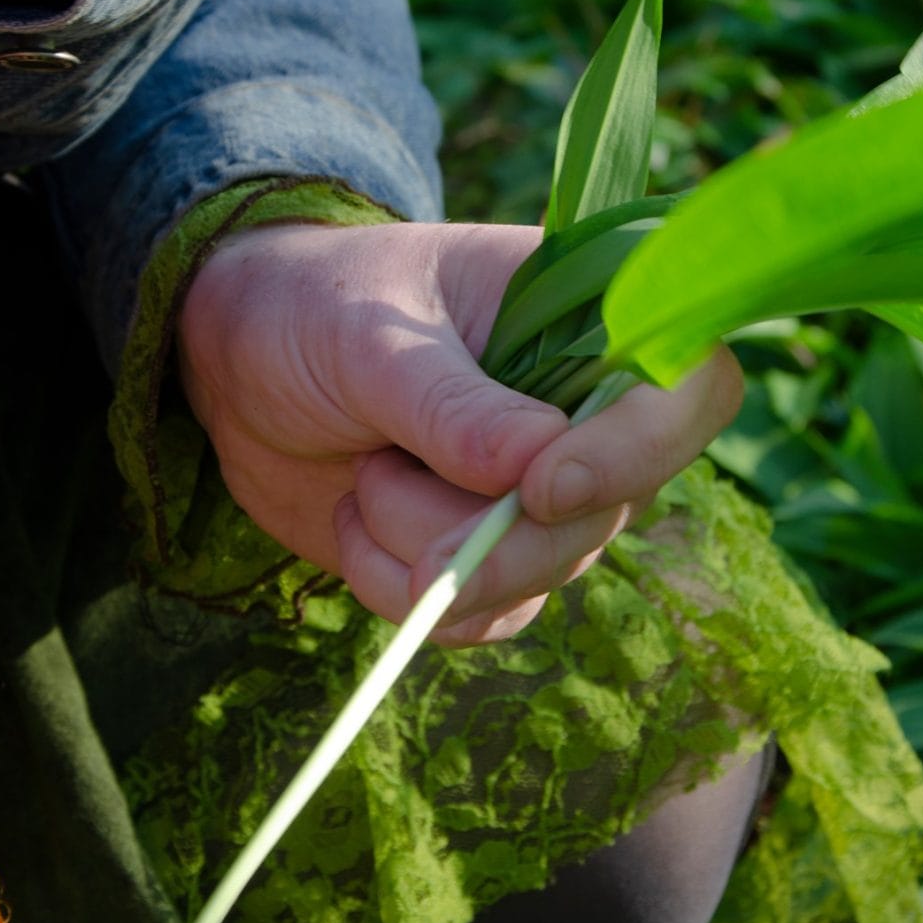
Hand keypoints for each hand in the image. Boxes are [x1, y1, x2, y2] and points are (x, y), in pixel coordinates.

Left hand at [177, 221, 741, 645]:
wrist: (234, 359)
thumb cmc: (312, 306)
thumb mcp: (370, 338)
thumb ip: (452, 404)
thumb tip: (540, 468)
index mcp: (586, 315)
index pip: (687, 387)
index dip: (638, 449)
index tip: (540, 487)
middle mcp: (584, 407)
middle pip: (612, 506)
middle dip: (501, 538)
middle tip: (388, 505)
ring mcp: (542, 486)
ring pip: (543, 571)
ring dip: (430, 556)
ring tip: (360, 483)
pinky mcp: (489, 549)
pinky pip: (490, 615)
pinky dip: (411, 597)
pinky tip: (355, 527)